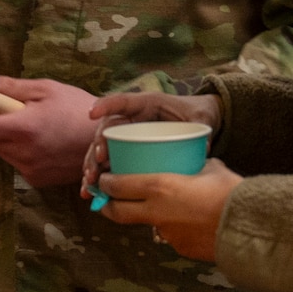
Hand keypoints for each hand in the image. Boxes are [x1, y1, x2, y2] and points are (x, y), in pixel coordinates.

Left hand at [0, 72, 97, 187]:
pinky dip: (17, 150)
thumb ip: (10, 87)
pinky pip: (15, 162)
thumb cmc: (78, 108)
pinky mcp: (37, 180)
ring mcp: (30, 170)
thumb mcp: (46, 89)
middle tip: (1, 110)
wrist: (107, 140)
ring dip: (2, 137)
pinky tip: (37, 140)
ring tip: (25, 124)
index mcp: (24, 128)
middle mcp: (23, 153)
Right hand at [84, 92, 221, 196]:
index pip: (122, 101)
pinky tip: (91, 190)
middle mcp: (132, 118)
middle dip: (98, 145)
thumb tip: (203, 149)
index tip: (92, 113)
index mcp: (147, 103)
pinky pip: (109, 161)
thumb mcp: (201, 118)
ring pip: (102, 147)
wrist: (200, 119)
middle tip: (99, 161)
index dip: (106, 105)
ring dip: (93, 164)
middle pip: (107, 129)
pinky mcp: (128, 149)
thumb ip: (200, 128)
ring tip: (90, 181)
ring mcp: (128, 134)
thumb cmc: (197, 113)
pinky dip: (99, 175)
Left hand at [95, 159, 242, 260]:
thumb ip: (193, 167)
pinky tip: (188, 221)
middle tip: (108, 199)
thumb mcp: (210, 169)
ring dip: (147, 216)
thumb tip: (193, 163)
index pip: (117, 186)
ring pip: (147, 224)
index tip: (103, 179)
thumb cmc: (231, 193)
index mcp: (159, 187)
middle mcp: (156, 212)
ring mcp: (167, 234)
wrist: (251, 228)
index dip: (105, 183)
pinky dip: (174, 227)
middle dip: (108, 206)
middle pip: (118, 213)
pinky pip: (170, 235)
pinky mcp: (180, 248)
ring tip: (162, 207)